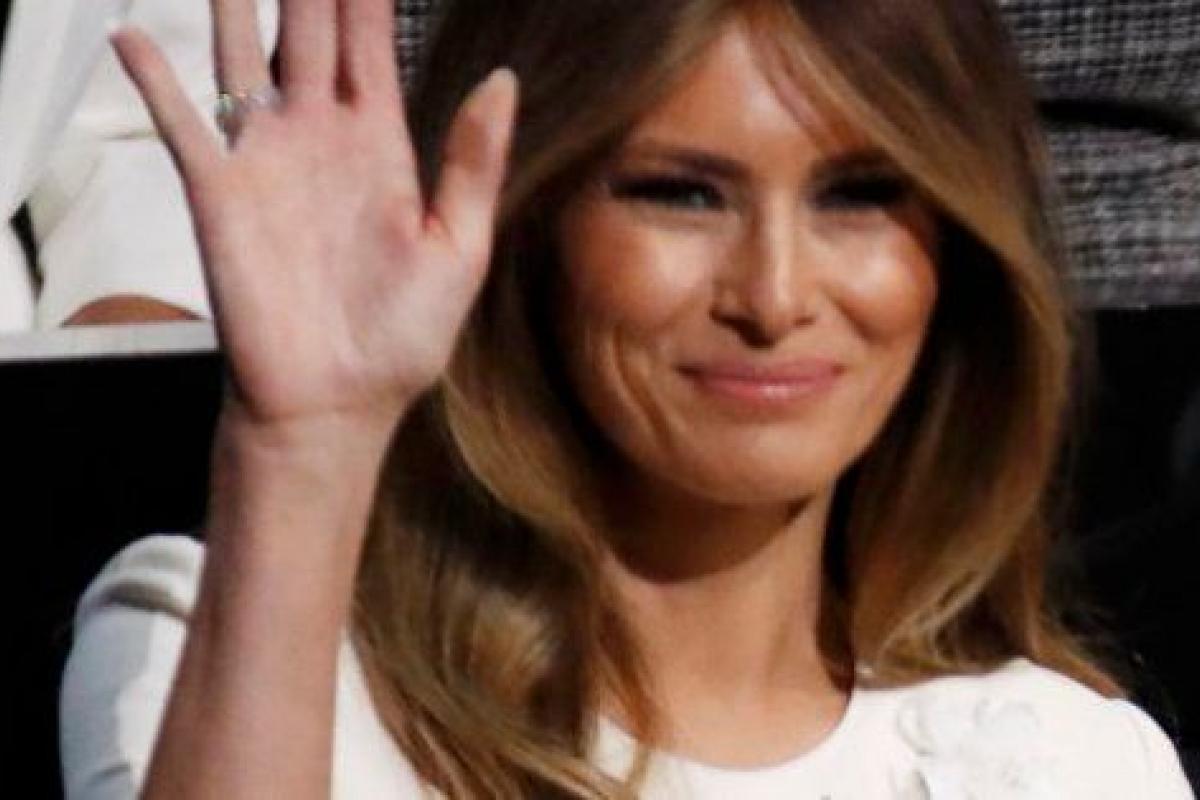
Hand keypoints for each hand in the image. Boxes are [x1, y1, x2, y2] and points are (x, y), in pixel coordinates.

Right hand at [110, 0, 516, 440]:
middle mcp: (319, 140)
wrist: (336, 402)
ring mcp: (265, 161)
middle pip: (306, 33)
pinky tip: (131, 34)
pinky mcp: (217, 195)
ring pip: (241, 57)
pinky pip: (181, 125)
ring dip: (234, 5)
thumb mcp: (459, 248)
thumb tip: (503, 80)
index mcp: (380, 148)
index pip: (369, 47)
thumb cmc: (402, 337)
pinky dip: (153, 80)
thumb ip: (473, 162)